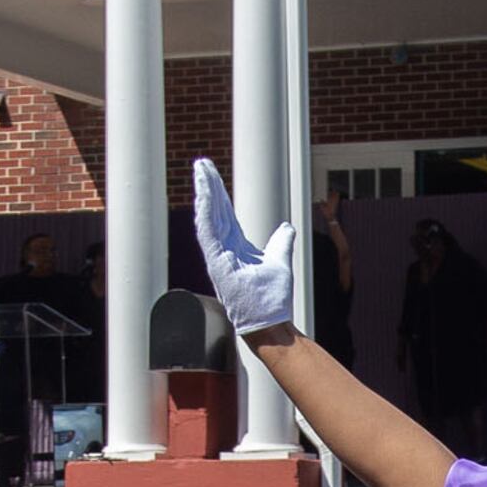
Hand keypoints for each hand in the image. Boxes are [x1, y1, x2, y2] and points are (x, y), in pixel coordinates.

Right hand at [189, 158, 295, 335]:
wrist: (271, 321)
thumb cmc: (273, 299)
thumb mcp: (280, 260)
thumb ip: (281, 242)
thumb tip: (286, 227)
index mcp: (236, 248)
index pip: (225, 215)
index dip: (219, 194)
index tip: (212, 175)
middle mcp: (224, 250)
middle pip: (215, 211)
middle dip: (209, 187)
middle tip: (201, 164)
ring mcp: (218, 256)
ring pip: (208, 218)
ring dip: (204, 194)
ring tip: (200, 172)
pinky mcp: (217, 263)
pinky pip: (209, 233)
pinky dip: (206, 213)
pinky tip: (204, 195)